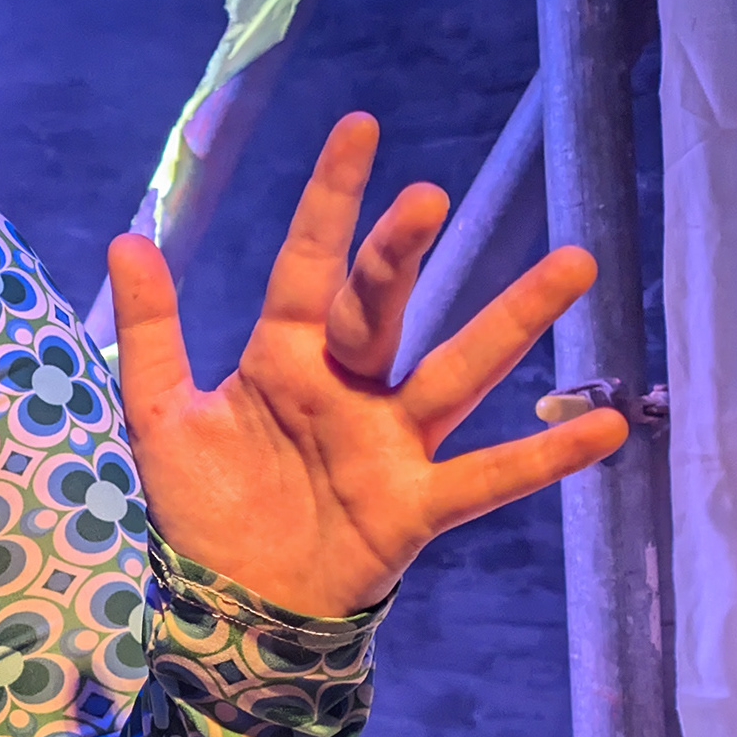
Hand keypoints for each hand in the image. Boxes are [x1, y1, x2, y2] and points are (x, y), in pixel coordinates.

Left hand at [104, 113, 624, 619]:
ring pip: (457, 370)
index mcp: (285, 359)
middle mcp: (347, 388)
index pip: (308, 265)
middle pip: (380, 307)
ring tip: (573, 263)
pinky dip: (547, 455)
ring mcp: (389, 443)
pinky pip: (488, 476)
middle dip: (399, 254)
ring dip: (512, 320)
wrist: (232, 608)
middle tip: (427, 198)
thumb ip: (153, 332)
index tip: (360, 128)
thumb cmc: (205, 509)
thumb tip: (127, 238)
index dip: (329, 202)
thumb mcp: (161, 416)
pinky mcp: (415, 505)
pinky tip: (610, 427)